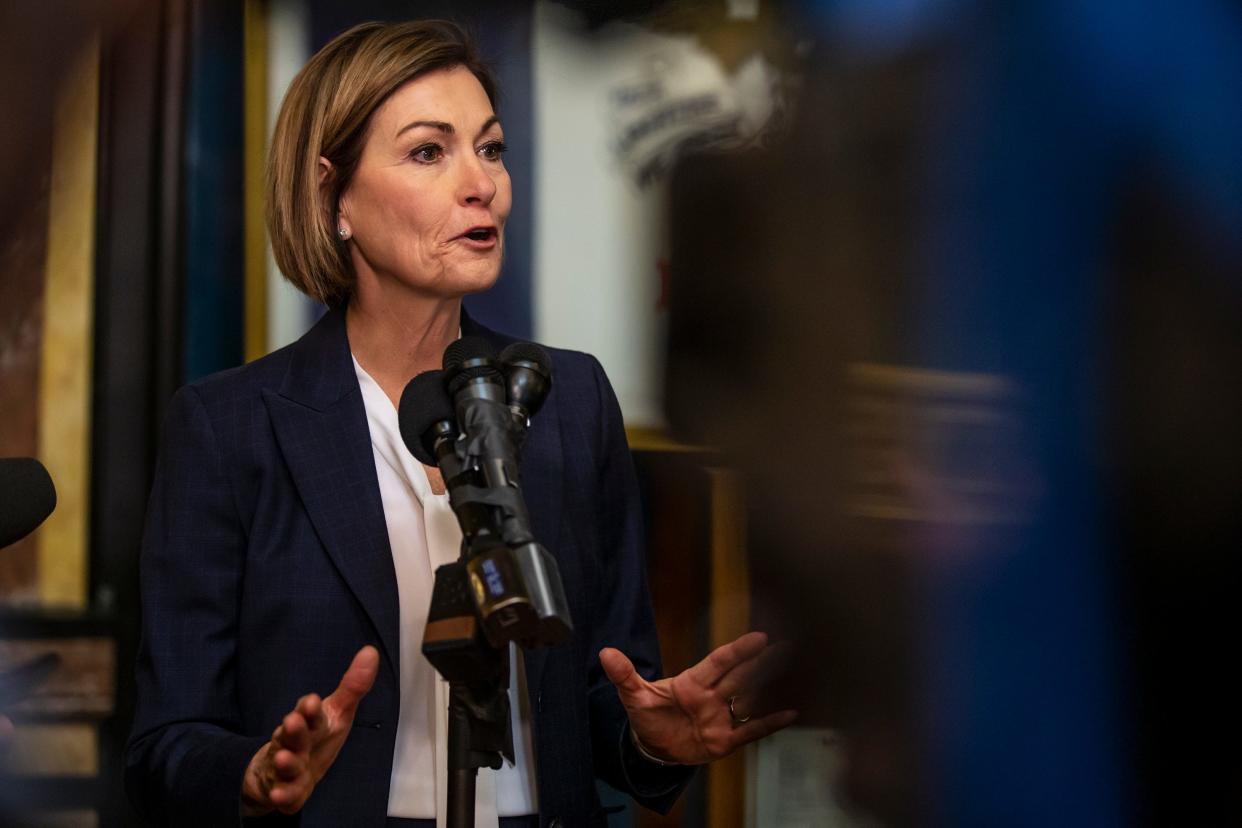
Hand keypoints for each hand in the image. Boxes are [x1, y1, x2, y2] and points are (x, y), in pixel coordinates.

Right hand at [241, 646, 378, 815]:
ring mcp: (287, 767)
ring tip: (284, 758)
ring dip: (285, 762)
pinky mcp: (285, 791)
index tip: (312, 701)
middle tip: (292, 721)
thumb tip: (371, 652)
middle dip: (293, 729)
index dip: (309, 708)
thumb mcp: (336, 713)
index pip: (310, 713)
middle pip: (293, 735)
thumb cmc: (313, 738)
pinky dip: (283, 795)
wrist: (278, 771)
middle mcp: (295, 743)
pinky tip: (280, 795)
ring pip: (285, 764)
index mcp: (310, 723)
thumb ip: (353, 687)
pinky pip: (284, 795)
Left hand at [599, 631, 795, 765]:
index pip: (719, 662)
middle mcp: (712, 696)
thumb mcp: (634, 696)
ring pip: (749, 699)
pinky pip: (750, 730)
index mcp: (692, 682)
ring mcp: (721, 717)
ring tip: (792, 674)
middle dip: (762, 664)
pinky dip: (769, 723)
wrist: (654, 747)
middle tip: (785, 649)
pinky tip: (791, 714)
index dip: (738, 651)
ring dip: (769, 688)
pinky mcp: (725, 739)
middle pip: (740, 677)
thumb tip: (605, 653)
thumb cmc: (649, 715)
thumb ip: (624, 675)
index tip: (759, 637)